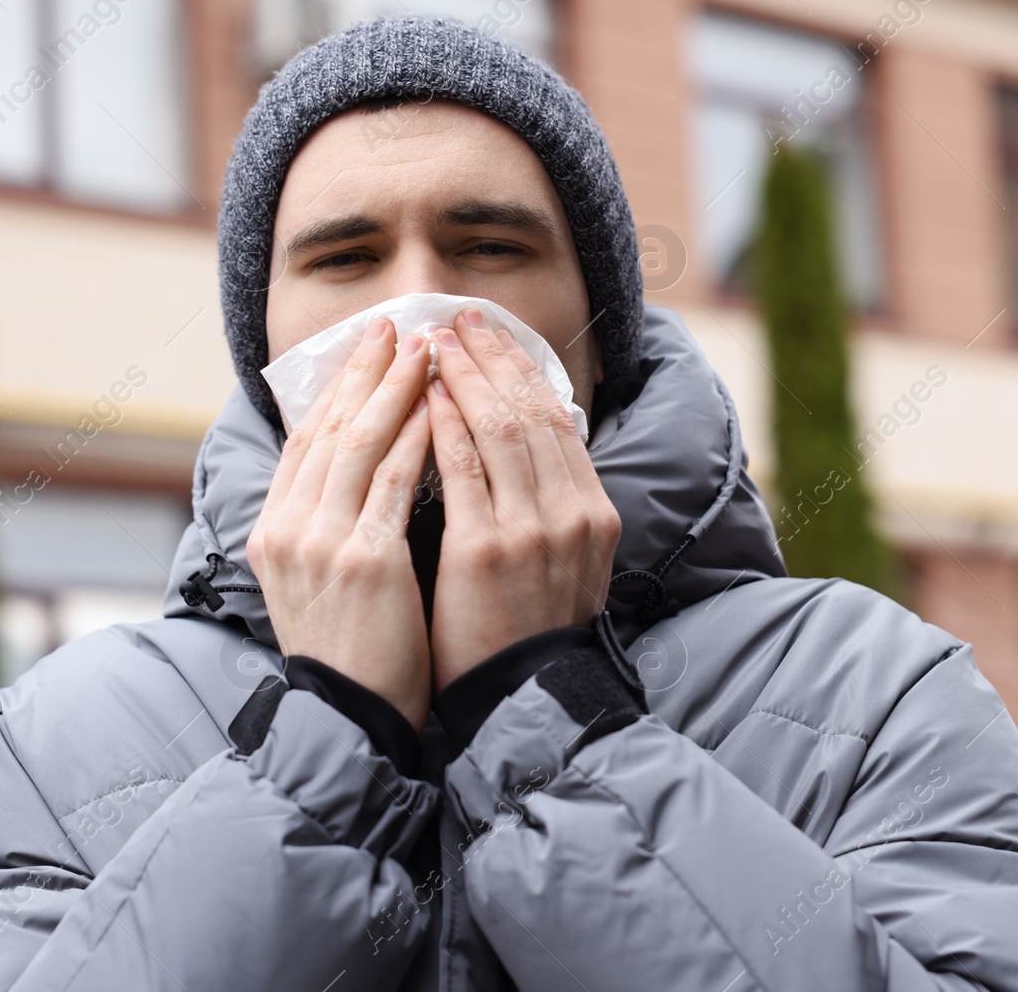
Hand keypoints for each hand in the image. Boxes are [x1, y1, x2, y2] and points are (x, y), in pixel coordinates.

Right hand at [246, 318, 435, 729]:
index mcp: (274, 531)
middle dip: (366, 372)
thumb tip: (359, 471)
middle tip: (396, 326)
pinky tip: (440, 408)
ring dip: (395, 390)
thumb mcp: (318, 582)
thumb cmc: (352, 653)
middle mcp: (288, 529)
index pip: (307, 440)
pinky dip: (415, 438)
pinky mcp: (362, 561)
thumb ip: (329, 525)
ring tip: (425, 350)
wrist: (351, 718)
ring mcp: (320, 543)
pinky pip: (392, 482)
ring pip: (358, 444)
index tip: (370, 350)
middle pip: (329, 429)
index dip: (340, 389)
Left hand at [424, 308, 621, 689]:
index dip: (521, 370)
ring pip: (499, 429)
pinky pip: (463, 469)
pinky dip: (444, 425)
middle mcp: (572, 514)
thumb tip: (524, 445)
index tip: (490, 334)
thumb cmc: (526, 631)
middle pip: (530, 412)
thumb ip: (550, 505)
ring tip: (431, 343)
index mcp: (594, 514)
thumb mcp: (563, 563)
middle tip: (456, 317)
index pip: (558, 420)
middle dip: (491, 358)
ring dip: (463, 377)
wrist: (521, 699)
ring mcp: (534, 531)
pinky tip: (423, 396)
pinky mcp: (487, 551)